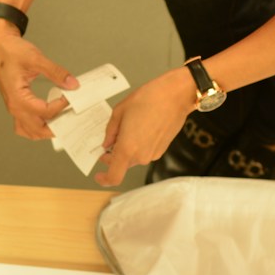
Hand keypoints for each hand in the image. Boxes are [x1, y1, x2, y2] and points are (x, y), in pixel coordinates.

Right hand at [0, 22, 77, 139]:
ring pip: (29, 131)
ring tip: (60, 120)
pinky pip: (24, 124)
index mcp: (17, 97)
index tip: (70, 97)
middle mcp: (14, 106)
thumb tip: (72, 84)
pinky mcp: (15, 104)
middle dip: (55, 127)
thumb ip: (55, 72)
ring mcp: (13, 107)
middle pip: (37, 129)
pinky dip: (36, 126)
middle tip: (69, 117)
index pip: (44, 112)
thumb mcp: (36, 59)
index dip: (61, 107)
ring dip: (45, 130)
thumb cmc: (11, 51)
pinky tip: (46, 119)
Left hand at [96, 68, 195, 186]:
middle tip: (113, 137)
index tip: (98, 174)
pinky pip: (144, 152)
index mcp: (128, 148)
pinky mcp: (162, 150)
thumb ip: (110, 132)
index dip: (104, 179)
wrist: (176, 95)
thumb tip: (107, 144)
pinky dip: (139, 145)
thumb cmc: (147, 99)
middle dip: (114, 154)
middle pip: (122, 164)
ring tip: (130, 126)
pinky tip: (142, 127)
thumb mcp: (120, 111)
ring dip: (127, 148)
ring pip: (134, 158)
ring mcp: (153, 154)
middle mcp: (141, 156)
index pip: (114, 176)